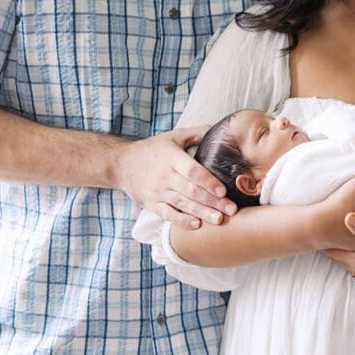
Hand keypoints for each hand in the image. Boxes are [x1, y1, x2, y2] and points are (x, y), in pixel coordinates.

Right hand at [118, 126, 236, 227]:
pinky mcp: (151, 204)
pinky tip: (197, 225)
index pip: (192, 171)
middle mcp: (164, 175)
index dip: (208, 181)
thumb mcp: (172, 137)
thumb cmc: (152, 149)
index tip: (223, 190)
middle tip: (231, 209)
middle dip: (213, 201)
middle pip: (191, 190)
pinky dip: (182, 221)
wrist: (122, 164)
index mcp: (171, 157)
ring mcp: (157, 191)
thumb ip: (195, 134)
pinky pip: (168, 214)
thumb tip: (217, 130)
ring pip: (182, 204)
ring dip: (202, 213)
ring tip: (219, 220)